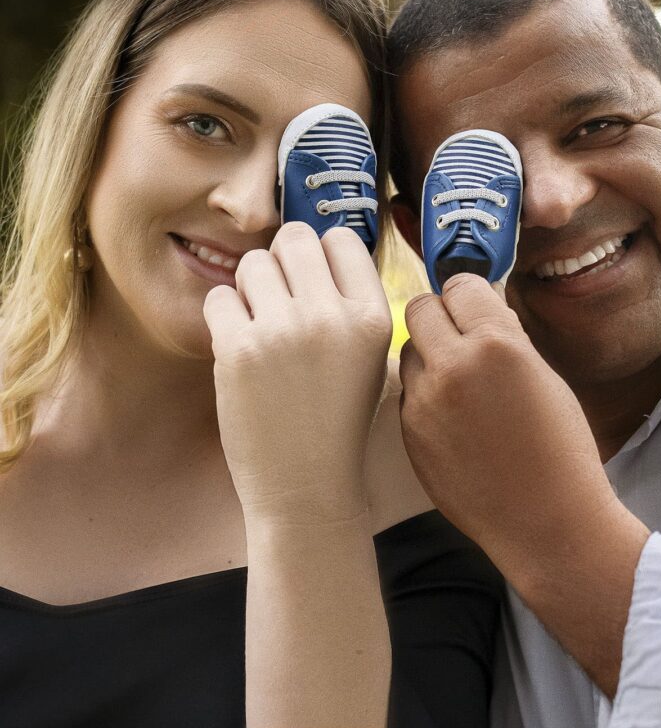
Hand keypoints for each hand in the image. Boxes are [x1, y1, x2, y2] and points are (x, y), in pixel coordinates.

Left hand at [203, 223, 391, 523]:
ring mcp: (283, 332)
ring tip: (261, 326)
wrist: (306, 489)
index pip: (341, 239)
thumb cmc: (337, 423)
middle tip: (279, 298)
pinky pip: (218, 298)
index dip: (321, 255)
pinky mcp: (238, 351)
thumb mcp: (371, 360)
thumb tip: (317, 244)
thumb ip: (352, 304)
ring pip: (252, 263)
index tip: (312, 283)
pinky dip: (224, 317)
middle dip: (282, 261)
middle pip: (294, 238)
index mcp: (373, 318)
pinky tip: (239, 346)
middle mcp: (331, 317)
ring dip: (250, 287)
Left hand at [399, 274, 647, 692]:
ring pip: (408, 352)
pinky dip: (424, 397)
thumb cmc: (560, 451)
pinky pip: (408, 394)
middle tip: (459, 339)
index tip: (474, 308)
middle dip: (439, 318)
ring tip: (460, 387)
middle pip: (420, 308)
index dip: (469, 296)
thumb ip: (506, 338)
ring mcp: (424, 403)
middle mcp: (453, 367)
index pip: (459, 285)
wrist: (546, 522)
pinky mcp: (409, 434)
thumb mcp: (546, 377)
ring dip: (428, 358)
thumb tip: (479, 310)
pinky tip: (454, 421)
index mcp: (497, 345)